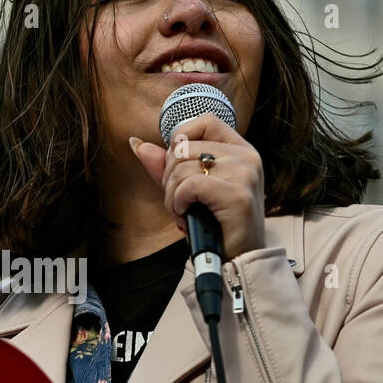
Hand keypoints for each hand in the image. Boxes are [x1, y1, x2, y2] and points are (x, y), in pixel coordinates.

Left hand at [129, 112, 266, 257]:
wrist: (236, 260)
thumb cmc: (214, 224)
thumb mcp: (188, 190)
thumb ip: (165, 165)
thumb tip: (136, 143)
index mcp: (239, 149)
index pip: (203, 122)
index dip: (179, 140)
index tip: (177, 169)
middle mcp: (246, 156)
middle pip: (185, 147)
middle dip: (169, 177)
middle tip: (178, 200)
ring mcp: (245, 174)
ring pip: (183, 168)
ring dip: (172, 196)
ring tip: (183, 212)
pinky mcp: (237, 195)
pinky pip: (189, 185)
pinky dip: (178, 203)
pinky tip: (186, 216)